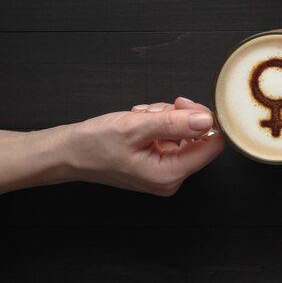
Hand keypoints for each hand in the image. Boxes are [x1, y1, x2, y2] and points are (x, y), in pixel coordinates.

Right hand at [62, 97, 223, 195]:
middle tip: (151, 112)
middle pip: (198, 135)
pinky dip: (157, 123)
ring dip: (164, 117)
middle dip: (176, 116)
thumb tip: (206, 120)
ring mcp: (165, 171)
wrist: (67, 153)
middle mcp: (171, 178)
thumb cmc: (94, 145)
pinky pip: (171, 135)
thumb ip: (174, 123)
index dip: (202, 119)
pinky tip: (138, 123)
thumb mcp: (136, 128)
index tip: (181, 106)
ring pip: (184, 131)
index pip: (212, 145)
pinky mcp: (158, 162)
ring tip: (138, 119)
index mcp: (169, 174)